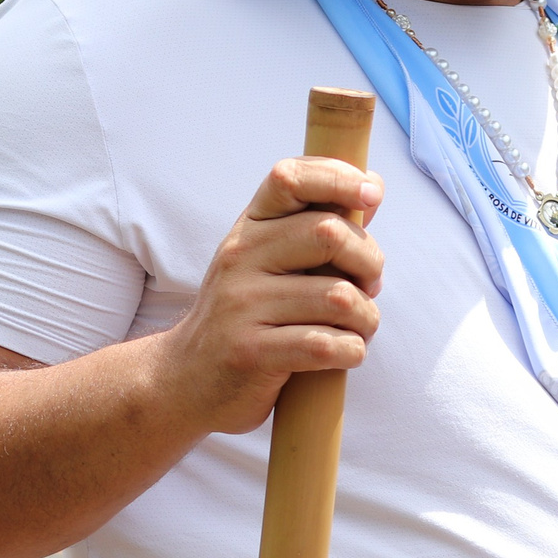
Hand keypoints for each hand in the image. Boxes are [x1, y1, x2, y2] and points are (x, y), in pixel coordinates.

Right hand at [154, 156, 385, 435]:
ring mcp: (241, 304)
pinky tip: (346, 354)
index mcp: (249, 227)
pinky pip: (326, 346)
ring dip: (367, 318)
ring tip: (358, 329)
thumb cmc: (247, 317)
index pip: (290, 177)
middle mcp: (240, 257)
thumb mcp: (267, 261)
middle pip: (330, 233)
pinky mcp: (249, 352)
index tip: (372, 193)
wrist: (185, 381)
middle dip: (370, 261)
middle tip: (370, 285)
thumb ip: (314, 226)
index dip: (339, 176)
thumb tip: (371, 184)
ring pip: (339, 297)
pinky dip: (352, 351)